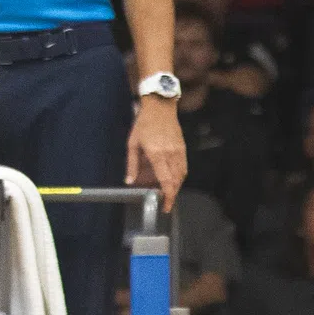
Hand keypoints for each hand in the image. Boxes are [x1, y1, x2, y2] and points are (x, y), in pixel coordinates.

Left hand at [128, 96, 186, 210]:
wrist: (160, 108)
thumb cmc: (143, 124)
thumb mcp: (133, 144)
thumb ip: (132, 165)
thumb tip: (129, 181)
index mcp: (157, 154)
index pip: (166, 181)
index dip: (168, 196)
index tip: (166, 206)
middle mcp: (170, 155)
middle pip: (176, 181)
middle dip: (172, 194)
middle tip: (165, 202)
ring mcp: (179, 152)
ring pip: (182, 175)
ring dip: (176, 186)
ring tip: (168, 192)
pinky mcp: (183, 149)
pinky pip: (184, 167)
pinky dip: (179, 177)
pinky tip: (173, 179)